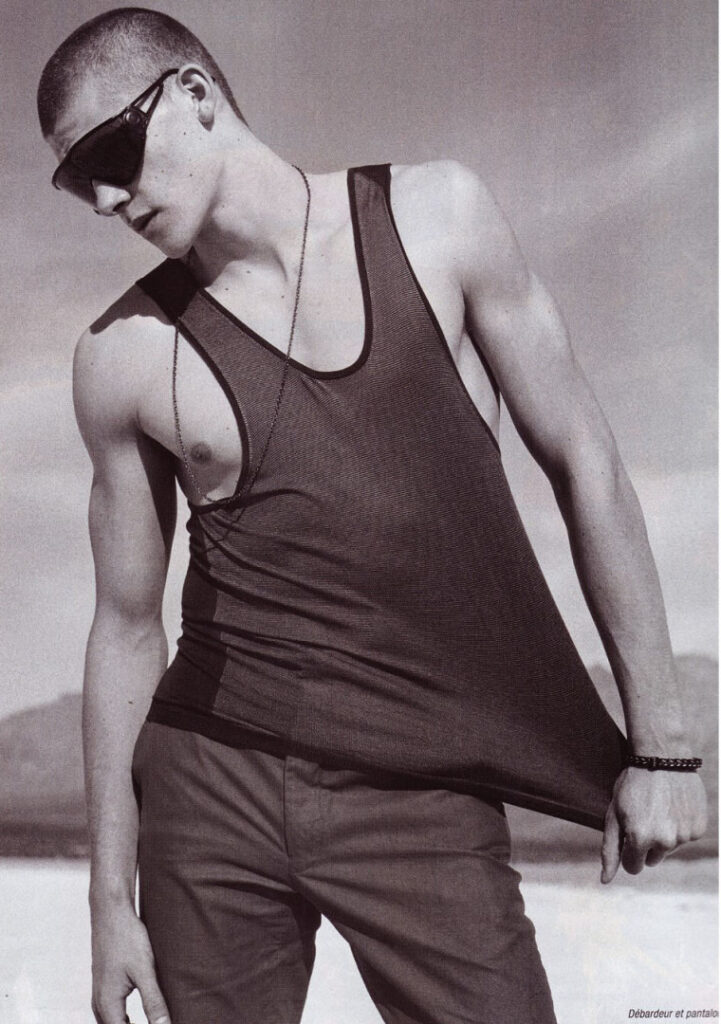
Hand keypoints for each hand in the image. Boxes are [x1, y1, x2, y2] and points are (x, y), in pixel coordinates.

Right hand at [90, 899, 170, 1023]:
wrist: (111, 912)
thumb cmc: (126, 937)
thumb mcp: (145, 970)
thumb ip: (154, 1002)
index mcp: (107, 1005)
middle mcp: (99, 1003)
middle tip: (158, 1022)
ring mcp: (100, 995)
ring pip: (112, 1023)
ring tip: (152, 1022)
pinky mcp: (104, 986)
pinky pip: (111, 1014)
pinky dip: (124, 1021)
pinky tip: (136, 1018)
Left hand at [600, 767, 707, 882]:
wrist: (662, 757)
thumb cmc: (632, 785)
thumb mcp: (614, 814)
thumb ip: (610, 849)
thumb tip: (605, 881)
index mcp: (640, 839)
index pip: (633, 867)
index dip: (628, 850)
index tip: (629, 832)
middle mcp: (664, 841)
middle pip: (653, 859)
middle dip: (647, 843)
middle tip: (645, 815)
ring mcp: (684, 836)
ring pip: (670, 848)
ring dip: (665, 834)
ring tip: (659, 807)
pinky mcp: (699, 828)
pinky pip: (686, 837)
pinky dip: (680, 826)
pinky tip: (674, 806)